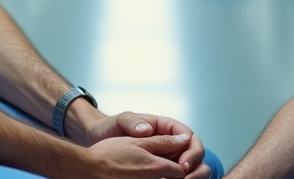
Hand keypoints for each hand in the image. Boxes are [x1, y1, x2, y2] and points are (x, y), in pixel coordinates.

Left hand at [87, 113, 207, 176]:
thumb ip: (133, 122)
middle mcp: (168, 142)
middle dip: (195, 165)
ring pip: (188, 166)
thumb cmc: (110, 127)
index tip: (183, 163)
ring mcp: (165, 156)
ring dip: (191, 176)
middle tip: (186, 177)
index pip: (188, 135)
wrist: (98, 141)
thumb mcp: (120, 121)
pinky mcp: (159, 170)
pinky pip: (174, 176)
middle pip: (193, 152)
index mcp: (163, 127)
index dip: (191, 149)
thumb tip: (148, 129)